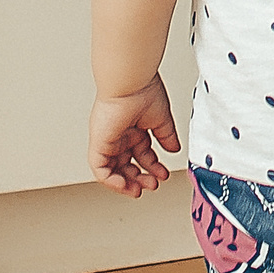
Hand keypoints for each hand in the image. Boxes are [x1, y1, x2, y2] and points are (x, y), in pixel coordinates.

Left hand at [89, 79, 181, 195]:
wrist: (130, 83)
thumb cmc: (143, 91)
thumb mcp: (161, 119)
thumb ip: (167, 137)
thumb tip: (174, 150)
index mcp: (134, 128)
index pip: (142, 154)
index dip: (152, 167)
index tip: (163, 174)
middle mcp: (120, 135)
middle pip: (127, 165)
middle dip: (140, 177)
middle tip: (152, 184)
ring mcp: (109, 141)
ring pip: (113, 170)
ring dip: (127, 183)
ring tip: (139, 189)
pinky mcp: (99, 144)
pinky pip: (100, 170)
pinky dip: (111, 181)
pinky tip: (124, 185)